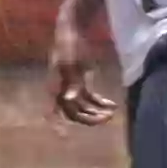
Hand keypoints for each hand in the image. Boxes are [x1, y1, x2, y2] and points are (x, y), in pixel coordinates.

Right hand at [51, 10, 118, 127]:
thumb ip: (71, 82)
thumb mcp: (70, 63)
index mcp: (55, 87)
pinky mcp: (81, 81)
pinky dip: (100, 103)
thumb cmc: (68, 44)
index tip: (64, 137)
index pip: (54, 111)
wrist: (72, 30)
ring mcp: (71, 86)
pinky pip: (90, 98)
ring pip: (83, 107)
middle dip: (90, 118)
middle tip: (107, 118)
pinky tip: (112, 104)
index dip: (57, 125)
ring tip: (112, 112)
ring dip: (97, 112)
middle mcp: (61, 90)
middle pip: (74, 112)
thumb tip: (67, 99)